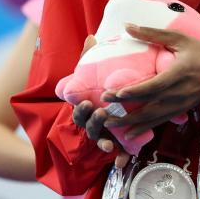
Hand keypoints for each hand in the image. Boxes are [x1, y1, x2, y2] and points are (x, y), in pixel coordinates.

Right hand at [72, 34, 128, 166]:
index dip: (80, 109)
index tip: (85, 103)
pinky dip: (118, 157)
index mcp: (85, 105)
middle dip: (92, 122)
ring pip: (98, 138)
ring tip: (109, 138)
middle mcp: (91, 121)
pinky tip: (121, 160)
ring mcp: (103, 132)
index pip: (78, 109)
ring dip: (102, 139)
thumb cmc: (102, 85)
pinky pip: (117, 152)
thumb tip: (91, 38)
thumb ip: (91, 57)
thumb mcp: (96, 71)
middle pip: (87, 125)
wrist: (119, 99)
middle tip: (100, 113)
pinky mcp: (117, 140)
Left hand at [99, 23, 199, 142]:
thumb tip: (127, 26)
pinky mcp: (179, 111)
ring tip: (110, 126)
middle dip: (124, 112)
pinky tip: (129, 134)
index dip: (133, 92)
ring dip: (130, 124)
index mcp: (177, 75)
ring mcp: (178, 105)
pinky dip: (144, 129)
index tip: (114, 94)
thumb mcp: (178, 38)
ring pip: (152, 119)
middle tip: (103, 113)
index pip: (152, 86)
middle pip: (147, 107)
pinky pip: (159, 122)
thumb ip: (152, 34)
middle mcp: (176, 94)